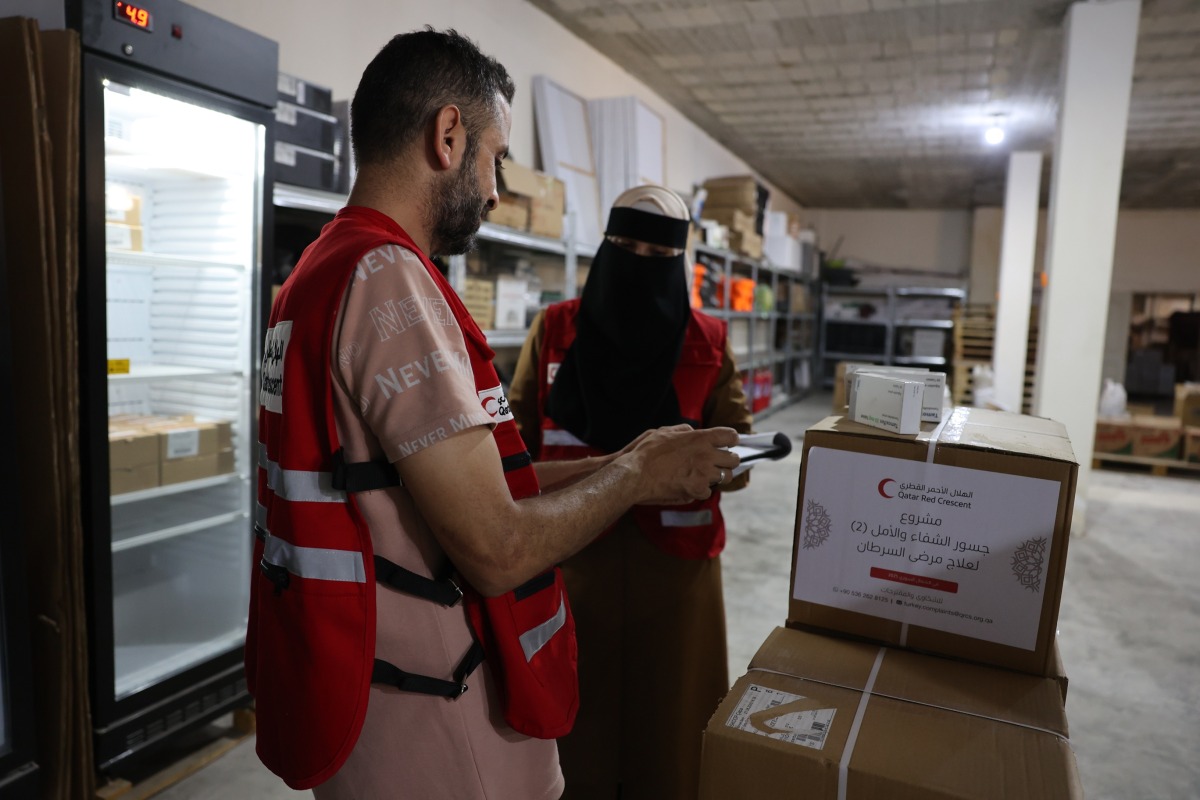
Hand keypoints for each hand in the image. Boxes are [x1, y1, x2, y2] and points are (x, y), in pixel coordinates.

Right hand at [617, 425, 739, 504]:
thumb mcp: (664, 431)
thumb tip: (693, 432)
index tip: (727, 444)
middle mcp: (707, 455)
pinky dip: (700, 490)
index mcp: (700, 438)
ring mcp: (704, 475)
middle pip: (734, 460)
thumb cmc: (646, 452)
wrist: (635, 475)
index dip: (730, 440)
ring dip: (716, 476)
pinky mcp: (697, 490)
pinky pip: (708, 491)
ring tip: (702, 476)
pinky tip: (688, 486)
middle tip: (718, 463)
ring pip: (725, 477)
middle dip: (727, 461)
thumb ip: (683, 431)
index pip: (731, 436)